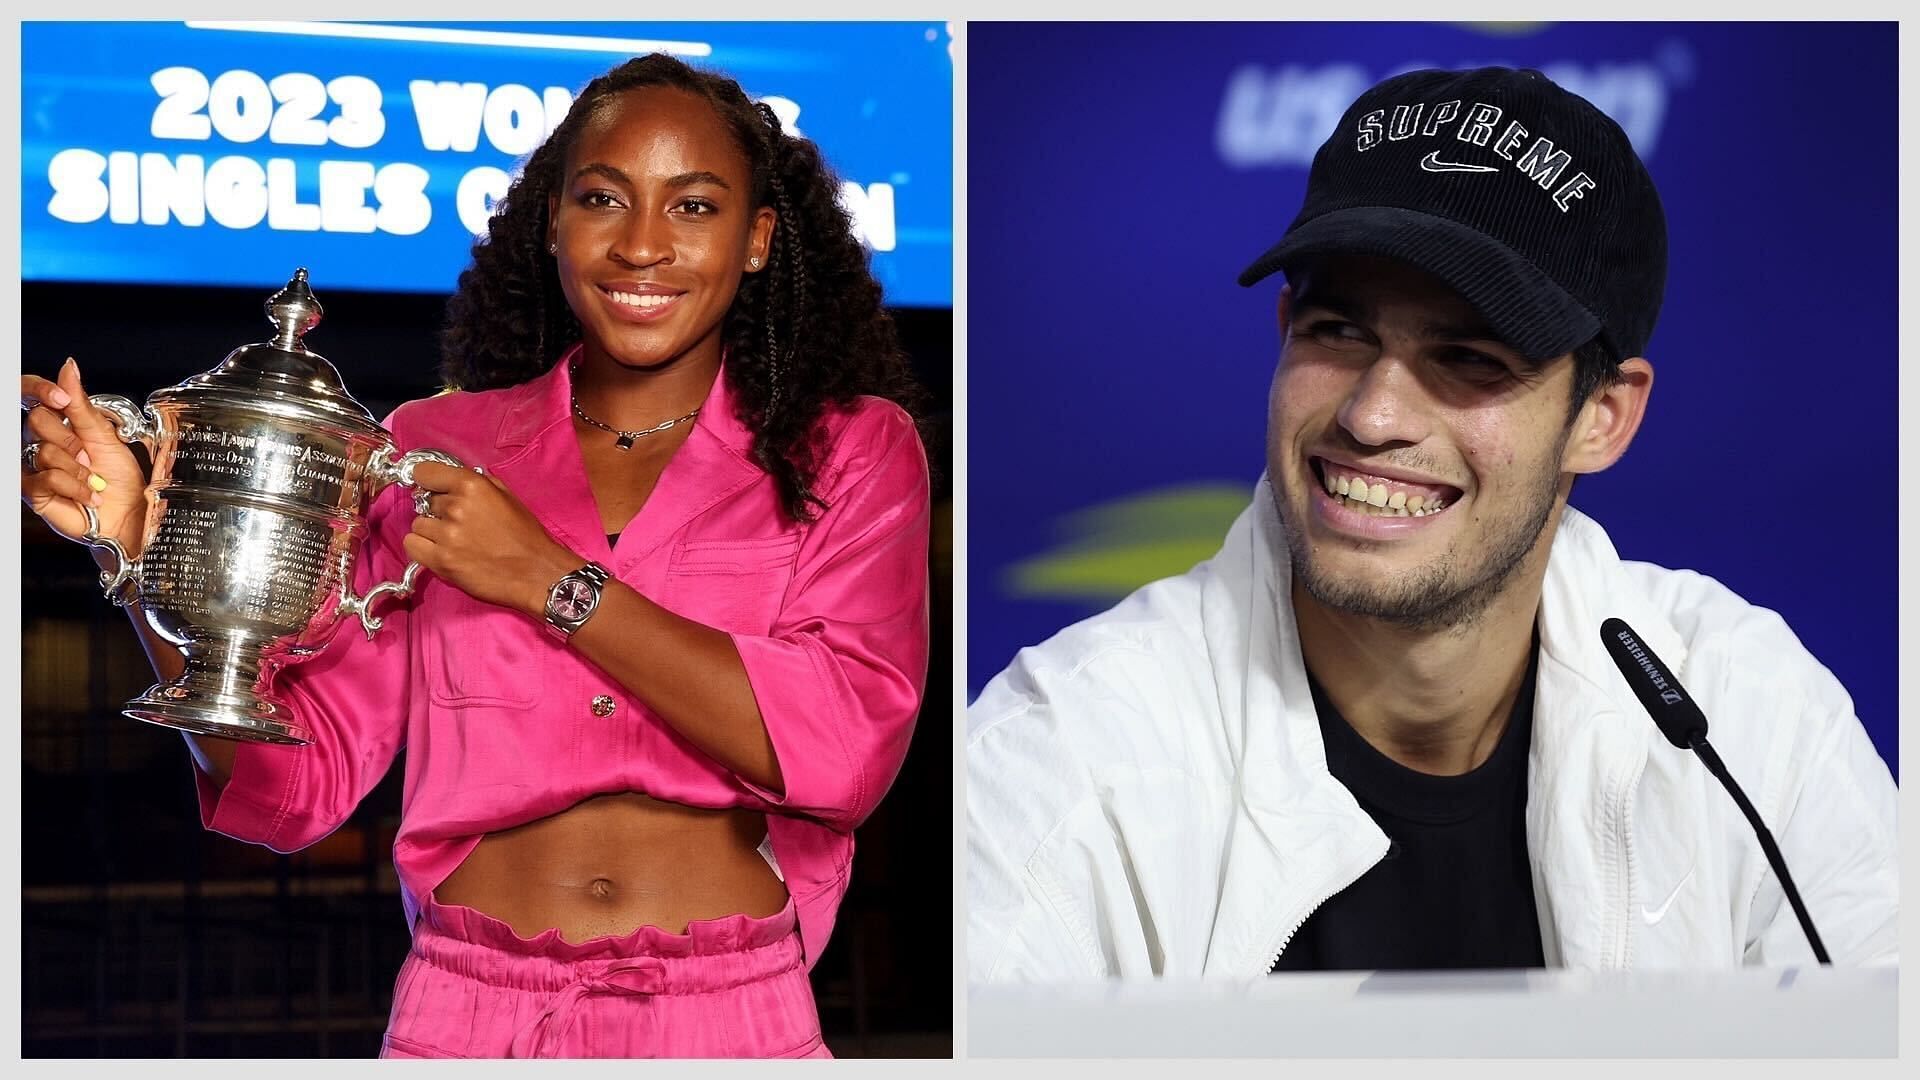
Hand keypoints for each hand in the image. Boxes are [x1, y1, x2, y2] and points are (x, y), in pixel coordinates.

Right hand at [19, 358, 148, 556]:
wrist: (130, 515)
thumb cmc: (120, 479)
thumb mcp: (105, 435)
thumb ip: (80, 404)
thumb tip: (68, 367)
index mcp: (59, 424)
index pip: (32, 395)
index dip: (39, 389)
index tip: (61, 397)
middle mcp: (42, 442)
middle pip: (36, 420)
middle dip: (71, 439)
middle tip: (90, 457)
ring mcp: (34, 467)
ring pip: (45, 452)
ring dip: (78, 469)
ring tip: (94, 482)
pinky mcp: (34, 492)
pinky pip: (46, 478)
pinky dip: (75, 487)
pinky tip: (90, 495)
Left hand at [402, 460, 582, 617]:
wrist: (536, 573)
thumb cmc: (526, 537)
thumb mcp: (508, 498)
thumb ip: (479, 484)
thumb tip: (456, 479)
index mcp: (473, 486)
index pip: (425, 472)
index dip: (427, 479)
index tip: (430, 487)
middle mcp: (456, 507)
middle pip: (425, 501)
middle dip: (438, 510)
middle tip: (460, 523)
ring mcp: (447, 535)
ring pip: (418, 525)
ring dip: (431, 532)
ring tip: (454, 541)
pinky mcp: (441, 560)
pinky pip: (412, 545)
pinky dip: (422, 548)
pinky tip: (441, 551)